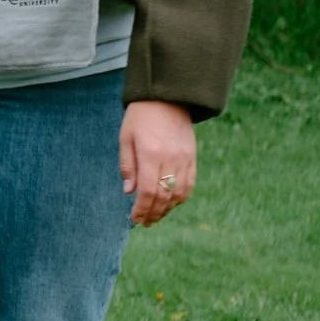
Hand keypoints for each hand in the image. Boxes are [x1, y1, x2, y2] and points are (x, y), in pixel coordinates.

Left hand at [120, 99, 195, 227]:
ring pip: (180, 193)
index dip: (142, 209)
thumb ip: (128, 165)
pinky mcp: (193, 157)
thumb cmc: (140, 117)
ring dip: (168, 209)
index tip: (135, 219)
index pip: (149, 191)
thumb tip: (129, 191)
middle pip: (165, 196)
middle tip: (144, 222)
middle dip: (154, 213)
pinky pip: (189, 183)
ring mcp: (185, 159)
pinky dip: (180, 197)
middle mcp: (171, 159)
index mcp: (151, 154)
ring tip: (156, 216)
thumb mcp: (126, 138)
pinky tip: (171, 203)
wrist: (168, 98)